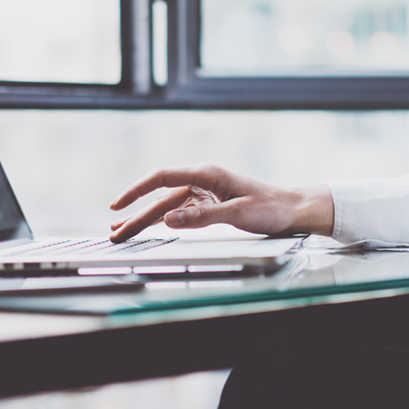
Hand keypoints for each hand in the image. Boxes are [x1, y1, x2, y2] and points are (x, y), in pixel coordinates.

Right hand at [107, 164, 333, 242]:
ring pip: (167, 207)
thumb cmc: (272, 207)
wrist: (294, 209)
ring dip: (145, 220)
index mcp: (206, 174)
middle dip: (135, 215)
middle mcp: (202, 181)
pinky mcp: (210, 205)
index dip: (135, 191)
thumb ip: (201, 217)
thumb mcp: (238, 214)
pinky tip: (150, 229)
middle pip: (160, 197)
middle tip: (115, 233)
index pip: (161, 178)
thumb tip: (168, 219)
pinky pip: (180, 213)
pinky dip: (163, 222)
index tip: (117, 205)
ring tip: (123, 234)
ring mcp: (205, 193)